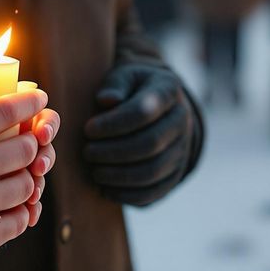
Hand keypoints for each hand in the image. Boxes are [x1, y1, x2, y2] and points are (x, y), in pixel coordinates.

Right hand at [0, 90, 47, 261]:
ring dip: (27, 177)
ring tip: (18, 174)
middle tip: (28, 140)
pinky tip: (15, 205)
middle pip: (25, 147)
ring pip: (27, 183)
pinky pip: (20, 219)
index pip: (5, 111)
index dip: (29, 101)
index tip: (39, 97)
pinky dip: (22, 210)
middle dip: (31, 141)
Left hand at [25, 108, 59, 227]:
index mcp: (11, 119)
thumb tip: (22, 103)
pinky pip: (31, 201)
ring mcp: (19, 169)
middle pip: (45, 148)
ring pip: (40, 174)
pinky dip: (33, 208)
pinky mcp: (14, 196)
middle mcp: (19, 142)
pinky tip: (30, 215)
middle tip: (38, 167)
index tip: (41, 135)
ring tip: (32, 194)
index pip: (43, 117)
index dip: (48, 124)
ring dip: (39, 182)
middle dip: (45, 156)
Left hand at [83, 63, 195, 206]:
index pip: (143, 111)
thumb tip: (106, 100)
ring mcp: (182, 150)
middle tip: (87, 152)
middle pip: (150, 144)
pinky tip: (105, 188)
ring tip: (94, 171)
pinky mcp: (174, 174)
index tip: (88, 129)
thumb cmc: (130, 88)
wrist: (158, 107)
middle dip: (113, 152)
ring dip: (118, 175)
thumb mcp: (123, 76)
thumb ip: (115, 85)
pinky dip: (127, 194)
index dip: (113, 124)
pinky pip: (153, 191)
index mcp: (168, 90)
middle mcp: (181, 121)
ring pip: (152, 171)